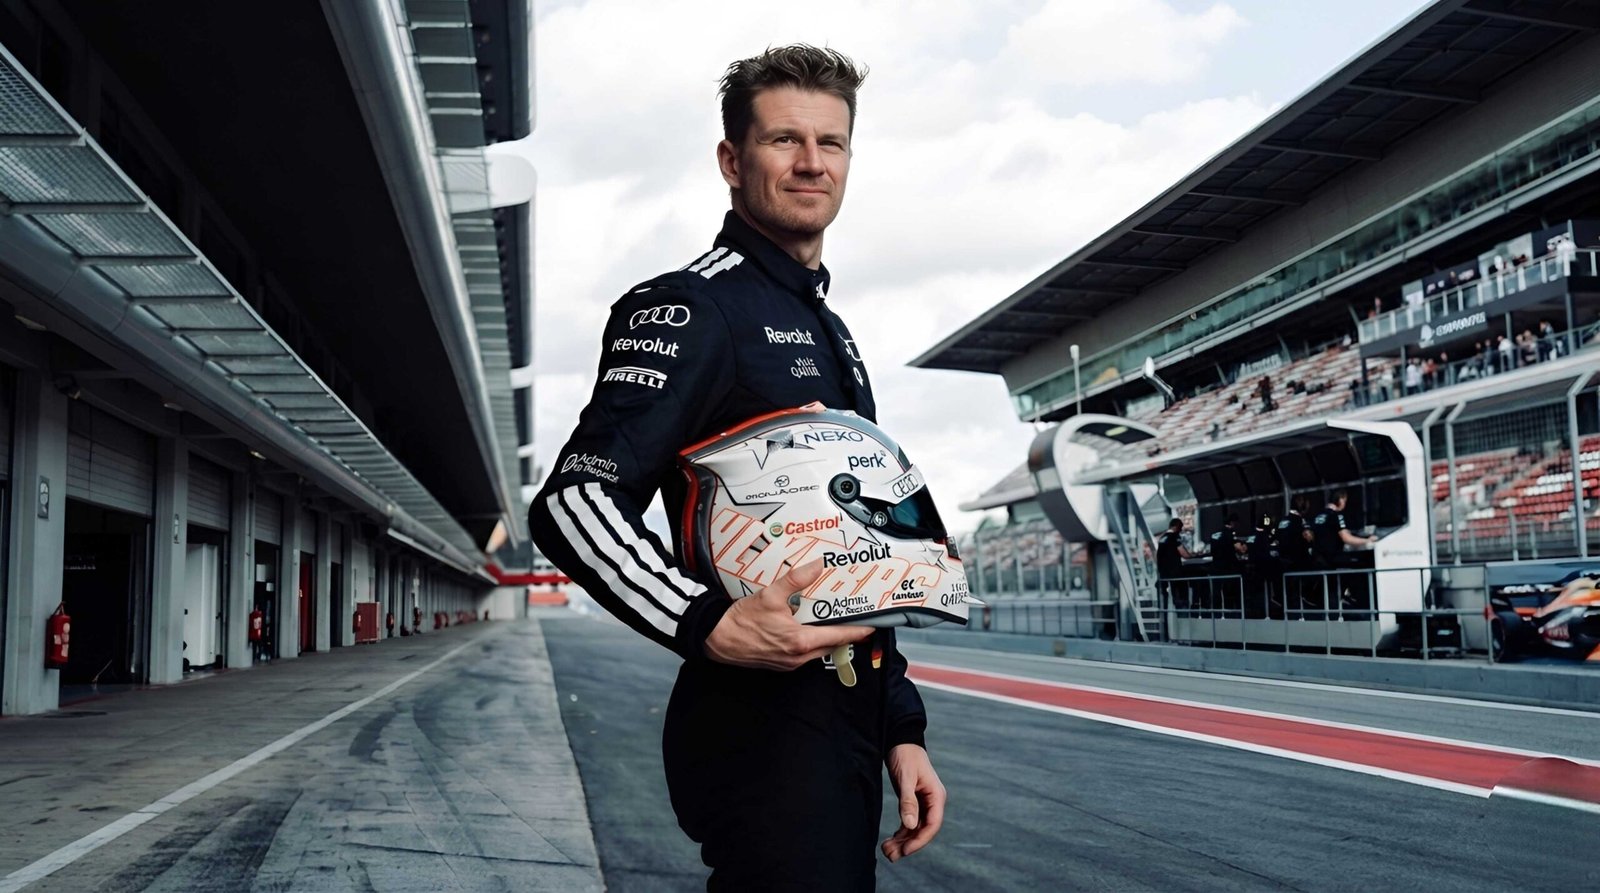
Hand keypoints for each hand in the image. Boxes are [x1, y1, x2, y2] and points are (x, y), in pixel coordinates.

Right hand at [704, 560, 870, 670]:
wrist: (716, 638)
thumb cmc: (740, 621)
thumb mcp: (770, 595)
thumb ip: (796, 579)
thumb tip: (816, 566)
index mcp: (800, 642)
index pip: (838, 637)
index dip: (857, 631)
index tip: (871, 626)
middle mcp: (798, 657)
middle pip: (831, 645)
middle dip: (843, 634)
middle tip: (852, 619)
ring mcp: (789, 663)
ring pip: (817, 650)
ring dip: (826, 638)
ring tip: (831, 621)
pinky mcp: (780, 663)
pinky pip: (804, 654)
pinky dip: (810, 642)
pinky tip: (805, 628)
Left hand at [881, 743, 944, 862]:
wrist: (900, 740)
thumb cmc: (905, 756)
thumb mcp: (905, 778)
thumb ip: (908, 802)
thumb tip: (910, 826)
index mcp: (936, 796)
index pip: (932, 824)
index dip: (919, 840)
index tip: (905, 850)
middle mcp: (932, 801)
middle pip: (923, 830)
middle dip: (908, 844)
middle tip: (890, 855)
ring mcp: (924, 802)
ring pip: (916, 828)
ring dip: (903, 841)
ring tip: (886, 851)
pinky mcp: (914, 801)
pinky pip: (910, 822)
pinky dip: (901, 832)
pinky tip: (891, 840)